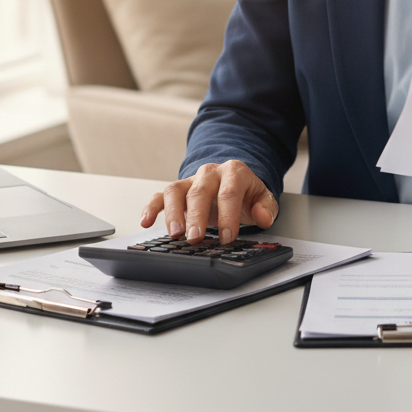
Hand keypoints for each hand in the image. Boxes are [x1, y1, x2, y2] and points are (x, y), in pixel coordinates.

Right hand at [140, 160, 277, 244]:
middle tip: (195, 239)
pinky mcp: (177, 190)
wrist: (233, 182)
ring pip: (176, 191)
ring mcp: (191, 180)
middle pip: (200, 191)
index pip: (230, 192)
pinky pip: (160, 195)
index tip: (227, 238)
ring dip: (173, 213)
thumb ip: (266, 207)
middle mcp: (210, 173)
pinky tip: (145, 222)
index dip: (228, 216)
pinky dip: (151, 207)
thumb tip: (264, 217)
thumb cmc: (246, 193)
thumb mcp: (262, 198)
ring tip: (174, 234)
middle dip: (197, 216)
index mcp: (234, 172)